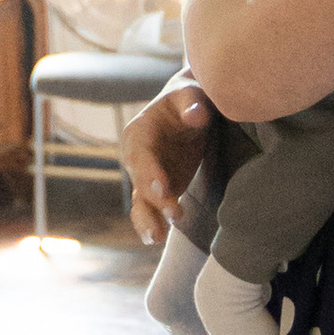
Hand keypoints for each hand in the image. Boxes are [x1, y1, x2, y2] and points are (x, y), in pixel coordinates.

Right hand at [124, 74, 212, 245]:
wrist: (187, 109)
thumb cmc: (189, 99)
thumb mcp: (191, 95)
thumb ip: (193, 104)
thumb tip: (197, 115)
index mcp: (139, 132)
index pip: (143, 155)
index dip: (151, 173)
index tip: (165, 188)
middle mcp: (136, 157)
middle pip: (140, 182)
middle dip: (154, 200)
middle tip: (174, 215)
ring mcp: (145, 176)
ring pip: (141, 201)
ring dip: (147, 220)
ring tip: (156, 238)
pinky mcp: (157, 189)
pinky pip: (150, 209)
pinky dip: (152, 223)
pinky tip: (156, 239)